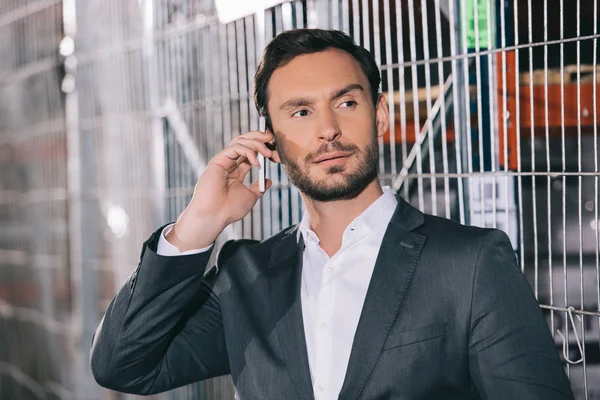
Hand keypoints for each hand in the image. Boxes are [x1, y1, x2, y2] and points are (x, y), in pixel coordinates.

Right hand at [166, 130, 279, 250]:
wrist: (215, 216)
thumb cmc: (229, 210)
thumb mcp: (250, 197)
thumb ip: (258, 188)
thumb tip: (268, 180)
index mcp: (235, 171)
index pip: (250, 152)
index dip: (262, 149)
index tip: (275, 153)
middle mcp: (228, 164)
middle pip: (244, 141)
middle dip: (259, 138)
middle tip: (271, 139)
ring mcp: (222, 161)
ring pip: (240, 141)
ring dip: (256, 143)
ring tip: (267, 152)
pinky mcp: (217, 161)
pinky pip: (235, 148)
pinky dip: (248, 151)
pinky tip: (256, 162)